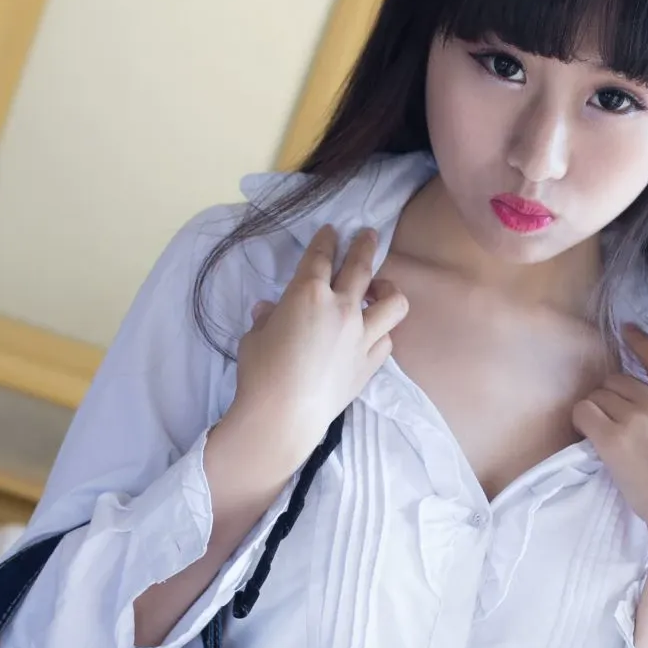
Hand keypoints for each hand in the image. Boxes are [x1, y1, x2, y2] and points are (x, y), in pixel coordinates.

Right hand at [228, 224, 407, 473]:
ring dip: (387, 288)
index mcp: (308, 293)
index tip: (332, 232)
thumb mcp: (255, 338)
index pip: (321, 256)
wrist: (284, 416)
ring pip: (392, 301)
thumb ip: (267, 318)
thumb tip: (269, 310)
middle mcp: (342, 308)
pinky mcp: (370, 362)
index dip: (326, 240)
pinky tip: (371, 333)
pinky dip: (381, 331)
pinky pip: (386, 338)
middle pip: (361, 266)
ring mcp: (362, 335)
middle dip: (365, 245)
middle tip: (369, 234)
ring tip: (380, 289)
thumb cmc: (261, 373)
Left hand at [573, 322, 647, 575]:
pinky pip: (583, 412)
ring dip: (598, 411)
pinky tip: (590, 437)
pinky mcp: (613, 439)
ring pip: (599, 395)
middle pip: (617, 380)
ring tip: (609, 438)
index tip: (626, 329)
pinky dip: (582, 421)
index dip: (638, 341)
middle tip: (618, 426)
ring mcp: (637, 418)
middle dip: (613, 398)